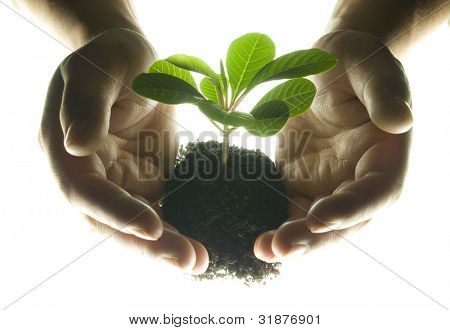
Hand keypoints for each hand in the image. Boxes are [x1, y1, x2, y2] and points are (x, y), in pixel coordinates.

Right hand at [39, 28, 207, 272]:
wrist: (135, 63)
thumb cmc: (112, 58)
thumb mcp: (99, 71)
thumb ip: (87, 105)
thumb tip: (75, 147)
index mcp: (66, 152)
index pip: (86, 192)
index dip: (116, 212)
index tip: (152, 226)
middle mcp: (90, 176)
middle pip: (112, 222)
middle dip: (147, 244)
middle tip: (188, 260)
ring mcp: (118, 182)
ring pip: (136, 225)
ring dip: (165, 246)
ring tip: (199, 261)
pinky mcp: (143, 182)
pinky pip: (159, 212)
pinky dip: (177, 229)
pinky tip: (201, 241)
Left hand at [254, 30, 411, 260]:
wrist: (327, 69)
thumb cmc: (356, 65)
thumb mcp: (372, 70)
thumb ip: (384, 94)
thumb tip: (401, 121)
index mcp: (382, 159)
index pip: (374, 194)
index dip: (349, 209)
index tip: (318, 216)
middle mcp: (355, 181)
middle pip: (340, 223)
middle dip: (312, 238)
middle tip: (279, 247)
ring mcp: (325, 185)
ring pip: (310, 224)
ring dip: (289, 240)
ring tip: (262, 249)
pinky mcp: (298, 182)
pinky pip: (285, 208)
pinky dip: (270, 222)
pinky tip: (250, 230)